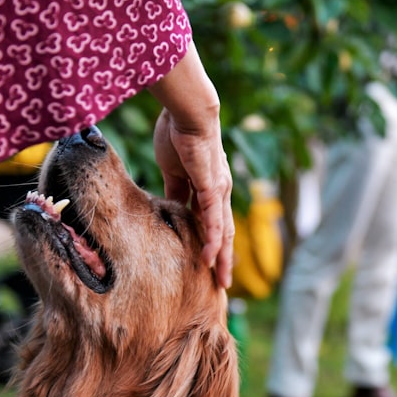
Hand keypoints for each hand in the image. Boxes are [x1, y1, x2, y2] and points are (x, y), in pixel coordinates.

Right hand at [153, 107, 234, 288]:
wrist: (187, 113)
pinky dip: (213, 240)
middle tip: (222, 283)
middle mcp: (219, 192)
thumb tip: (171, 207)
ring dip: (222, 257)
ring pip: (223, 231)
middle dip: (224, 259)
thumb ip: (175, 190)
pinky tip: (211, 258)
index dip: (213, 244)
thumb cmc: (178, 135)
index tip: (210, 264)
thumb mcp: (173, 171)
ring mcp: (218, 191)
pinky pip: (213, 219)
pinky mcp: (212, 187)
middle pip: (224, 233)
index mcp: (210, 188)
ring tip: (221, 280)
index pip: (213, 223)